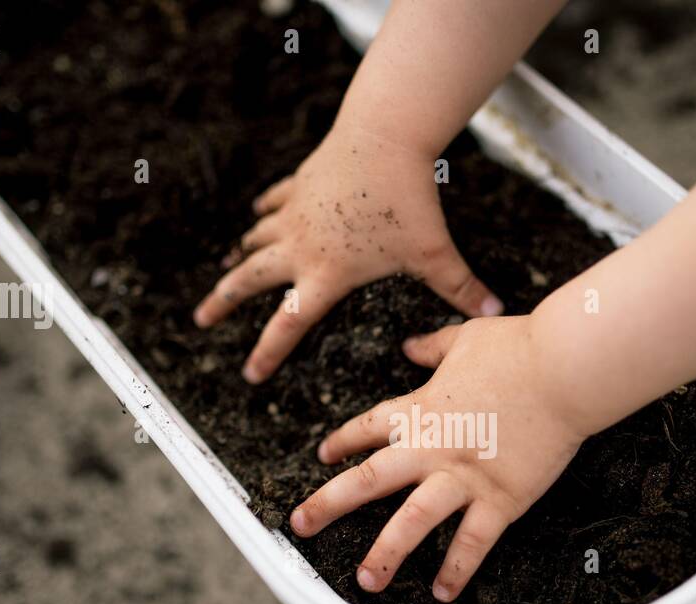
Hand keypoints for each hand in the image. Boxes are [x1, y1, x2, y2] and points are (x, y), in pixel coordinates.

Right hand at [192, 122, 502, 382]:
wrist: (384, 135)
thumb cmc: (408, 200)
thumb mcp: (434, 252)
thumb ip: (461, 288)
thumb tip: (495, 313)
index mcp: (326, 273)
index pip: (289, 323)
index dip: (268, 353)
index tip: (250, 376)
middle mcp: (300, 246)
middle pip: (249, 281)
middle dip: (222, 304)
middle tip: (201, 322)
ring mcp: (294, 213)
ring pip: (254, 241)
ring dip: (237, 260)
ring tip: (223, 273)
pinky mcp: (299, 184)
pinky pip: (272, 204)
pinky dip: (262, 215)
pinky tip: (255, 219)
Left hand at [289, 315, 584, 600]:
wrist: (563, 370)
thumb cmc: (518, 348)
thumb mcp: (465, 339)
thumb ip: (432, 348)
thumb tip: (409, 347)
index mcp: (420, 409)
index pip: (367, 429)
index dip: (342, 442)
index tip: (324, 456)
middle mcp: (431, 448)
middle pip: (368, 481)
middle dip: (328, 504)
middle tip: (300, 526)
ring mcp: (464, 478)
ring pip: (413, 522)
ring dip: (385, 553)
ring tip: (366, 581)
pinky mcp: (500, 499)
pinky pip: (472, 542)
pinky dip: (457, 569)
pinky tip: (444, 593)